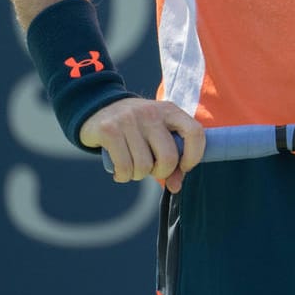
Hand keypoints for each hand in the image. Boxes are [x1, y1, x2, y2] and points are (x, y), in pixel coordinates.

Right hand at [80, 98, 204, 191]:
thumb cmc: (137, 128)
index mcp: (170, 110)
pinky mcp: (109, 130)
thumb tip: (176, 187)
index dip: (194, 156)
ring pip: (144, 166)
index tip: (184, 166)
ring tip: (133, 168)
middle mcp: (152, 113)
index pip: (195, 133)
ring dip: (139, 175)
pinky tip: (120, 172)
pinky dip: (123, 176)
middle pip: (168, 157)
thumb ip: (172, 158)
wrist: (99, 107)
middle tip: (152, 170)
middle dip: (162, 172)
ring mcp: (129, 120)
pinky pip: (124, 167)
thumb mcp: (158, 134)